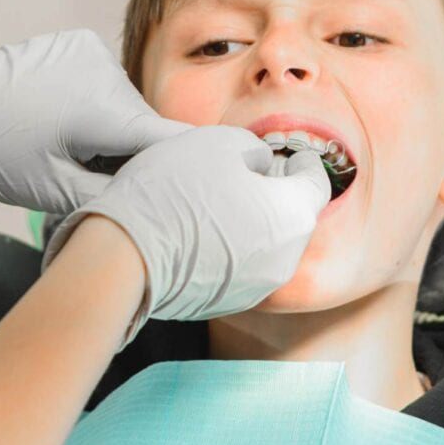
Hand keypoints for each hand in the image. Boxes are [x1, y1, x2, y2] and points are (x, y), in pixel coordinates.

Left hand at [0, 29, 188, 212]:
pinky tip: (62, 123)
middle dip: (132, 155)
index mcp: (103, 108)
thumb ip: (114, 197)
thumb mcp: (52, 192)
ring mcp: (90, 51)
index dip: (184, 166)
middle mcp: (105, 70)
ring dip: (113, 131)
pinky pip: (103, 84)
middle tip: (101, 183)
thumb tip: (154, 202)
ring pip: (124, 105)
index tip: (199, 187)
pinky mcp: (76, 43)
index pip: (168, 140)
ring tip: (73, 152)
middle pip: (144, 124)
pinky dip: (95, 106)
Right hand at [44, 126, 331, 347]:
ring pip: (269, 243)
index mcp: (294, 214)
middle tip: (250, 170)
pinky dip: (233, 245)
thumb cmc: (174, 191)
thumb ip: (253, 148)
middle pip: (294, 214)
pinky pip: (243, 265)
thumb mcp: (219, 142)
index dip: (303, 160)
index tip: (291, 152)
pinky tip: (201, 228)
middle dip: (277, 190)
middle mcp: (287, 257)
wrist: (126, 256)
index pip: (317, 181)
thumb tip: (258, 165)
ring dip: (254, 219)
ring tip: (220, 198)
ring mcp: (258, 286)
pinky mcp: (228, 302)